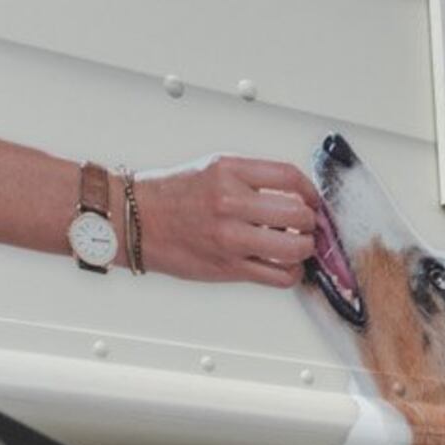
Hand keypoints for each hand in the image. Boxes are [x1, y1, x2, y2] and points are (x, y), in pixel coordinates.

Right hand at [126, 155, 324, 285]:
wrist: (132, 220)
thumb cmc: (171, 195)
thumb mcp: (213, 167)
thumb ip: (253, 177)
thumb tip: (295, 193)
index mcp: (229, 172)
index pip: (289, 177)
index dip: (310, 190)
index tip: (312, 199)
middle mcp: (230, 203)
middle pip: (298, 214)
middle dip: (310, 221)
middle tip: (306, 224)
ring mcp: (229, 238)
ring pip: (294, 249)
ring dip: (304, 248)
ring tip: (297, 245)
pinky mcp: (227, 267)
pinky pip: (278, 276)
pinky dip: (291, 273)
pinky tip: (285, 265)